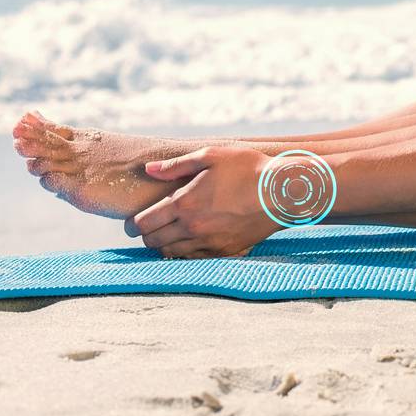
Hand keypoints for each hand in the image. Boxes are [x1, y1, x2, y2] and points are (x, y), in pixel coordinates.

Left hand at [127, 146, 278, 258]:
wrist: (282, 192)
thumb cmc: (248, 168)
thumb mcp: (212, 156)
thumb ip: (177, 165)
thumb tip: (149, 170)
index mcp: (184, 203)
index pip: (143, 223)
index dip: (133, 223)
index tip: (133, 221)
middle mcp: (192, 227)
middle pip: (152, 242)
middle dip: (146, 235)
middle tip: (149, 226)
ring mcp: (208, 242)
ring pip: (170, 253)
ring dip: (164, 244)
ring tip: (169, 232)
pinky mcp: (224, 251)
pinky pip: (193, 258)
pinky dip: (185, 252)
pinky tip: (191, 240)